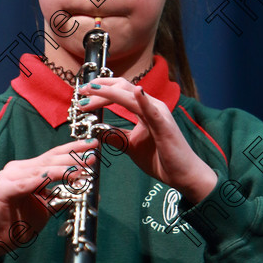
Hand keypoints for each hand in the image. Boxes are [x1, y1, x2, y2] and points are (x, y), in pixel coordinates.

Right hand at [0, 138, 97, 259]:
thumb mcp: (45, 208)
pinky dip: (47, 179)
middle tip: (93, 154)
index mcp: (27, 170)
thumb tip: (81, 191)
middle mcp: (17, 169)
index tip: (92, 145)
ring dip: (65, 168)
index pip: (53, 156)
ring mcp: (9, 177)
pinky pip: (29, 183)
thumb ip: (59, 197)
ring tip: (84, 167)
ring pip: (42, 169)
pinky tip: (62, 176)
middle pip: (50, 159)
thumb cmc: (18, 223)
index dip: (73, 149)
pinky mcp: (3, 189)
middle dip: (74, 155)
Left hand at [78, 78, 217, 203]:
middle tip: (81, 92)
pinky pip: (152, 110)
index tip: (82, 95)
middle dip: (100, 88)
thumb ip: (116, 136)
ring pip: (131, 95)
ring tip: (90, 92)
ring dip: (108, 92)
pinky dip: (143, 100)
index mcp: (144, 109)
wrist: (182, 175)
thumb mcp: (131, 146)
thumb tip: (97, 131)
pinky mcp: (164, 126)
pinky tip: (136, 92)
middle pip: (122, 88)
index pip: (119, 92)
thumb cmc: (161, 159)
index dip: (100, 91)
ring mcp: (159, 114)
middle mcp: (151, 106)